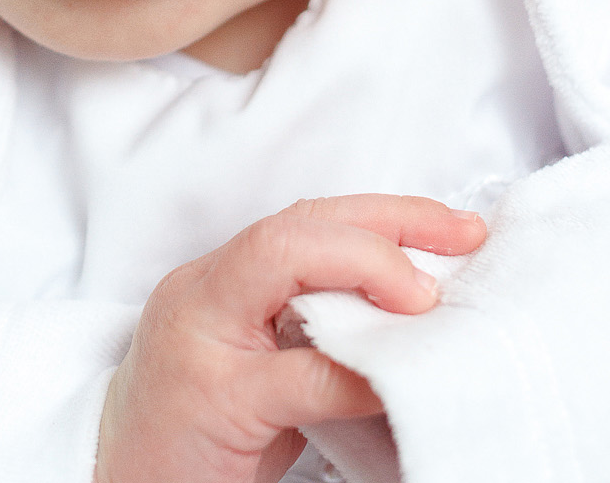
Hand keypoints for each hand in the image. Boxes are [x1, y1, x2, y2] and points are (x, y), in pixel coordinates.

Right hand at [94, 194, 485, 482]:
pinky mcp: (213, 399)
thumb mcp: (250, 366)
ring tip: (428, 298)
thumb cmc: (191, 436)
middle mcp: (203, 292)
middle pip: (295, 224)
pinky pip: (294, 373)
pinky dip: (353, 371)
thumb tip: (410, 314)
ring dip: (368, 267)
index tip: (453, 228)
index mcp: (218, 280)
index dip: (384, 213)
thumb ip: (307, 329)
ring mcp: (202, 339)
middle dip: (386, 222)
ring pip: (282, 259)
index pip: (305, 219)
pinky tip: (393, 376)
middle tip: (458, 240)